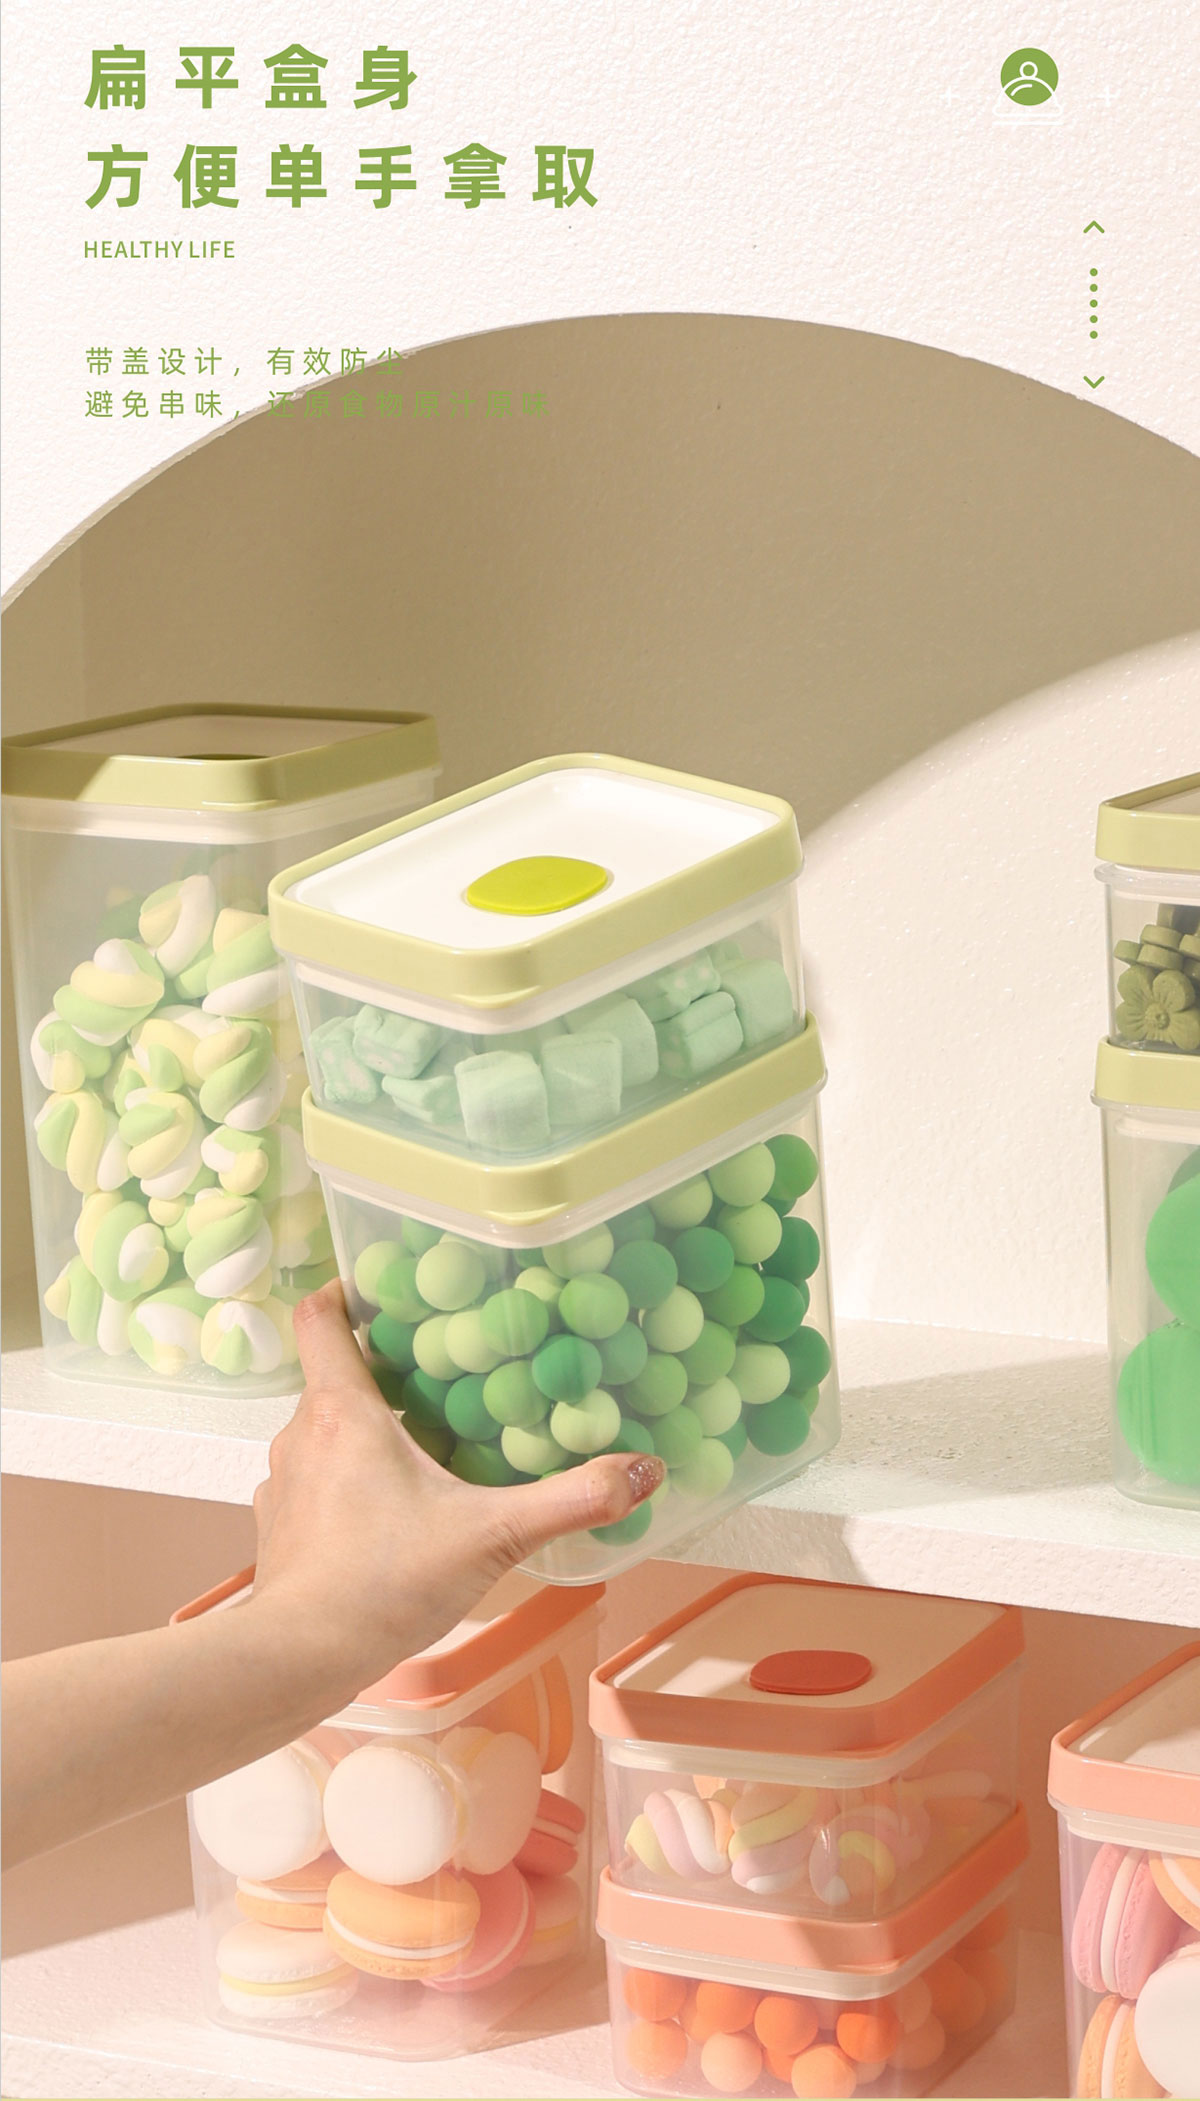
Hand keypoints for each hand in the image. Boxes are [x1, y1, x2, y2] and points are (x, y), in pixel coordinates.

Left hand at [249, 1282, 662, 1700]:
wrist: (298, 1659)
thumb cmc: (381, 1584)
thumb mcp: (491, 1536)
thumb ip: (570, 1500)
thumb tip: (642, 1471)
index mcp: (342, 1410)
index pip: (321, 1316)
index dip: (348, 1290)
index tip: (387, 1287)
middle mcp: (302, 1434)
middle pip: (335, 1373)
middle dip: (385, 1369)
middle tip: (443, 1371)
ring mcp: (286, 1482)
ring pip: (326, 1430)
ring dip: (368, 1429)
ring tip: (425, 1442)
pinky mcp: (283, 1528)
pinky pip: (317, 1480)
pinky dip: (349, 1480)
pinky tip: (392, 1511)